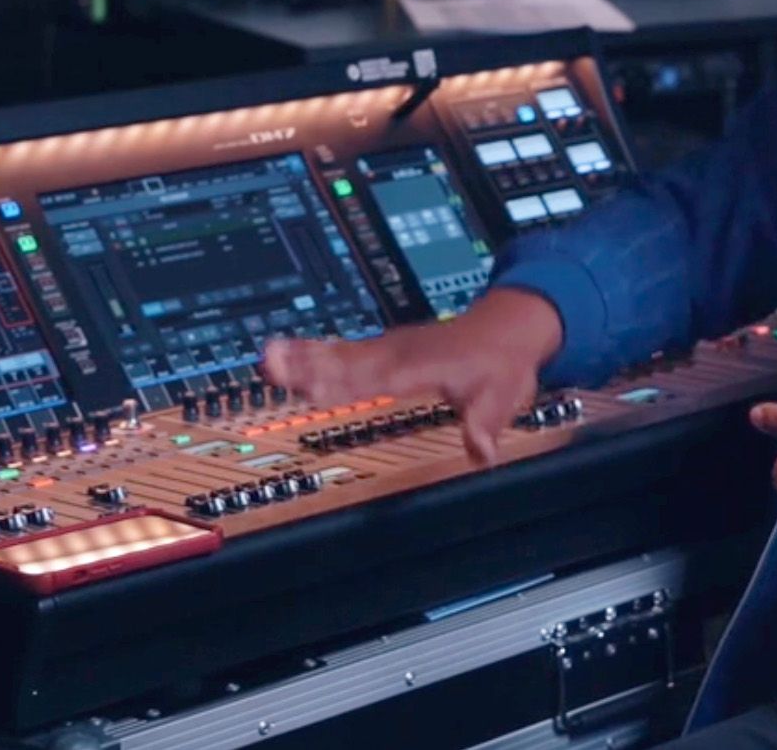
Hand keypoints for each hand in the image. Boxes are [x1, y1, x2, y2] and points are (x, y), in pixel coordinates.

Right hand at [262, 288, 562, 464]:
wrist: (508, 326)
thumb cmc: (502, 364)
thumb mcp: (502, 396)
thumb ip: (485, 423)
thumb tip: (481, 452)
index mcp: (422, 366)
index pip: (377, 377)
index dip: (346, 382)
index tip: (313, 387)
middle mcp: (399, 354)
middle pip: (347, 360)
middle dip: (309, 363)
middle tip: (271, 362)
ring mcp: (389, 349)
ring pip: (341, 352)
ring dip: (304, 355)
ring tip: (268, 356)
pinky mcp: (385, 350)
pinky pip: (345, 351)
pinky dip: (316, 352)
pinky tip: (290, 354)